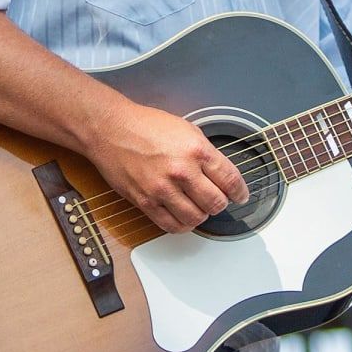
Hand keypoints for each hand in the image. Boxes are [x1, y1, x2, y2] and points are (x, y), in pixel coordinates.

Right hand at [87, 100, 249, 233]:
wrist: (110, 129)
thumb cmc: (144, 126)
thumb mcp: (185, 129)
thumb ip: (205, 152)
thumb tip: (220, 173)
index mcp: (196, 150)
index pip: (231, 180)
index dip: (240, 192)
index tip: (240, 195)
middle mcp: (182, 171)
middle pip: (217, 203)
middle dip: (220, 203)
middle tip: (216, 199)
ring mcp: (163, 188)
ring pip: (196, 218)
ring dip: (201, 215)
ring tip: (197, 206)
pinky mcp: (146, 201)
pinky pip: (172, 225)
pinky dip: (182, 225)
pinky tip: (181, 215)